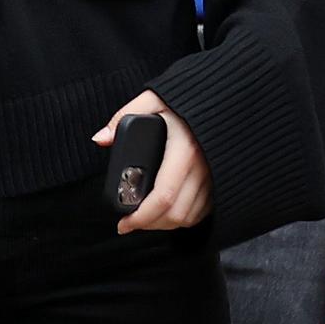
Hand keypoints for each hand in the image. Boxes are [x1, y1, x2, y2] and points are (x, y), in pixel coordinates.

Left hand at [94, 91, 212, 232]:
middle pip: (177, 213)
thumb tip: (100, 139)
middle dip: (150, 225)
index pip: (163, 196)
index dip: (142, 217)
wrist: (224, 98)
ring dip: (166, 225)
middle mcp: (204, 167)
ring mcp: (216, 176)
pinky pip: (204, 211)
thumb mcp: (153, 98)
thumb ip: (124, 116)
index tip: (123, 223)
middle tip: (130, 223)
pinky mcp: (222, 181)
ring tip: (145, 219)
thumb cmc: (185, 99)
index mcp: (185, 150)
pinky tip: (167, 213)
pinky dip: (184, 218)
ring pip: (190, 217)